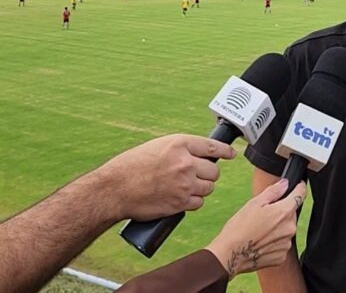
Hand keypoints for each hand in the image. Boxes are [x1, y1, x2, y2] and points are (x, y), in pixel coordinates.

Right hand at [95, 134, 235, 220]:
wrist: (113, 190)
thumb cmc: (130, 168)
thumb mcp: (156, 148)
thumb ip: (179, 150)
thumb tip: (198, 156)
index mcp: (179, 144)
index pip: (212, 146)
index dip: (224, 151)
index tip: (230, 153)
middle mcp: (185, 162)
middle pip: (214, 170)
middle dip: (208, 174)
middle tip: (196, 176)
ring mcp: (185, 183)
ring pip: (209, 187)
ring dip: (201, 188)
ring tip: (186, 188)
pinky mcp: (181, 202)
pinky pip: (199, 202)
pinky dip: (193, 202)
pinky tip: (182, 199)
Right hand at [205, 179, 305, 277]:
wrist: (231, 255)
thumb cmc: (239, 228)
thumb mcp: (254, 203)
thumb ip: (273, 191)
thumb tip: (285, 183)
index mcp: (284, 212)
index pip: (300, 195)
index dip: (300, 188)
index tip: (299, 185)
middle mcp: (290, 228)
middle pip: (291, 214)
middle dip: (281, 211)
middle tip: (263, 215)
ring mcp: (286, 243)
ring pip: (286, 229)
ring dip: (278, 228)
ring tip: (260, 230)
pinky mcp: (282, 256)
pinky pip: (281, 244)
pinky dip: (274, 242)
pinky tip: (261, 242)